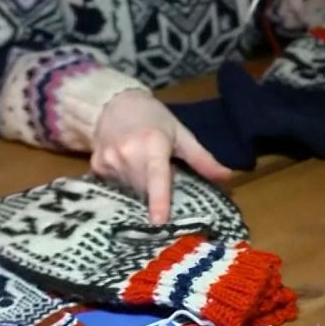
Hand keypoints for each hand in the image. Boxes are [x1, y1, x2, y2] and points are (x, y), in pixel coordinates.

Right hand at [91, 89, 230, 223]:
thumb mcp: (181, 134)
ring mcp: (110, 160)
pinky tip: (124, 167)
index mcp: (153, 143)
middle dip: (154, 191)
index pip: (157, 177)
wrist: (113, 103)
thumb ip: (202, 158)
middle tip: (157, 172)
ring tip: (139, 166)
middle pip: (145, 190)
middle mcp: (129, 152)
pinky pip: (114, 186)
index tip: (159, 222)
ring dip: (138, 187)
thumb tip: (227, 177)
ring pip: (129, 190)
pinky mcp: (97, 166)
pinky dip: (123, 182)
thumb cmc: (153, 119)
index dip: (159, 200)